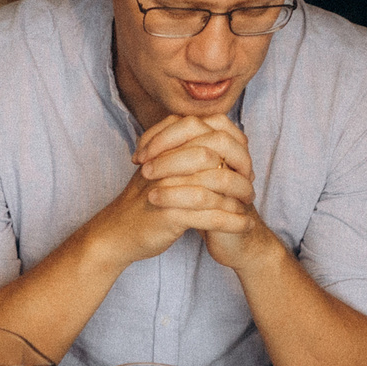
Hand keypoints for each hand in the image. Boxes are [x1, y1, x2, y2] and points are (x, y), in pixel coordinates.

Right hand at [88, 115, 262, 265]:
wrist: (116, 232)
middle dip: (236, 169)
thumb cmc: (144, 201)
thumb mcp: (161, 169)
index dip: (230, 145)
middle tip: (250, 184)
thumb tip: (223, 139)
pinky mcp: (169, 214)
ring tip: (250, 206)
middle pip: (209, 155)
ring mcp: (166, 187)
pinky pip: (210, 217)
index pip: (203, 133)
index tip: (244, 163)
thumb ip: (184, 152)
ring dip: (238, 198)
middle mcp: (163, 163)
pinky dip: (233, 222)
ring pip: (213, 186)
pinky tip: (246, 225)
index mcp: (163, 148)